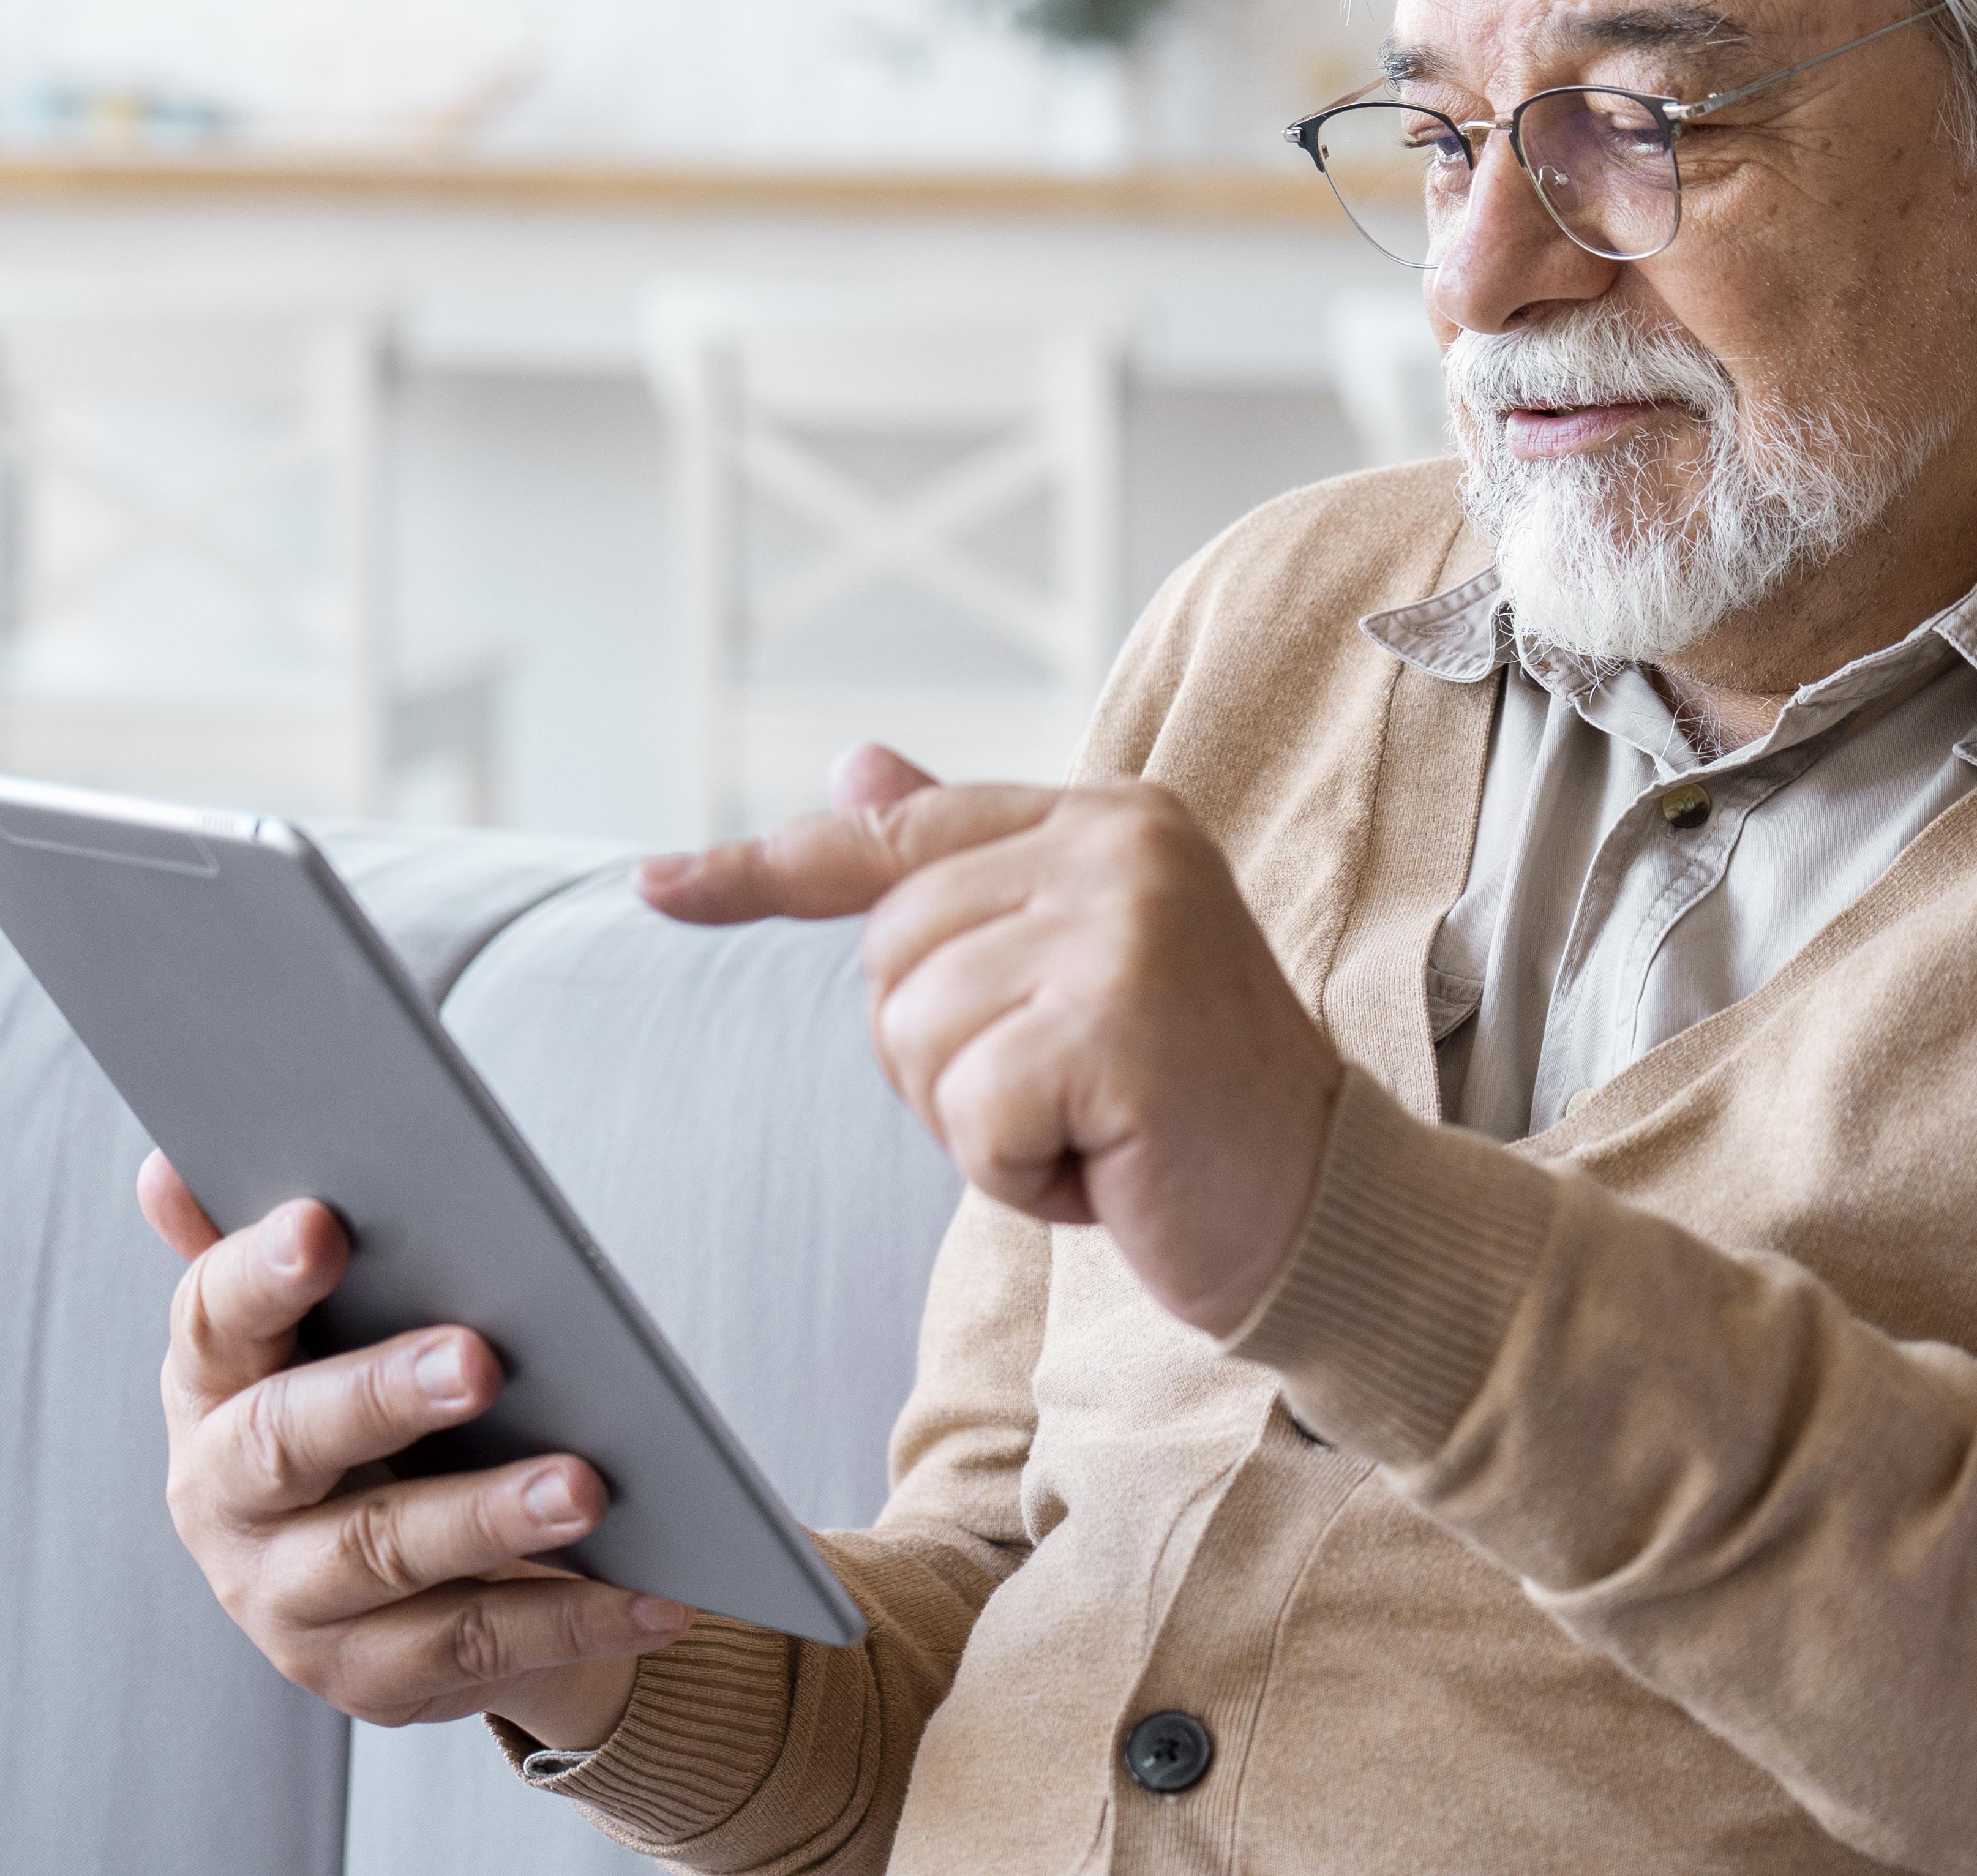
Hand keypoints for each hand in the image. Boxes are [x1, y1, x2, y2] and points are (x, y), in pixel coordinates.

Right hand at [137, 1155, 687, 1747]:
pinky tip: (656, 1592)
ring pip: (388, 1553)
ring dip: (492, 1515)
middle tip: (480, 1360)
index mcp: (209, 1388)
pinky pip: (478, 1647)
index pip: (212, 1319)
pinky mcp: (368, 1679)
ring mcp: (287, 1601)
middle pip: (288, 1441)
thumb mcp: (317, 1338)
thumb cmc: (366, 1416)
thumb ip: (262, 1256)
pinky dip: (574, 1618)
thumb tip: (171, 1169)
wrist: (405, 1581)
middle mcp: (224, 1500)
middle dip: (383, 1396)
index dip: (260, 1274)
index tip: (323, 1225)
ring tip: (585, 1486)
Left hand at [637, 746, 1343, 1337]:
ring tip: (1095, 1125)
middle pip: (888, 958)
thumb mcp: (1077, 966)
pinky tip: (1106, 1164)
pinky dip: (1015, 1171)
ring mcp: (1120, 926)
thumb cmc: (1188, 1100)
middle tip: (1069, 1094)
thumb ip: (972, 871)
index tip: (653, 887)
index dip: (762, 870)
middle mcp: (1116, 847)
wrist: (1323, 1208)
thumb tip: (853, 767)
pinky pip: (965, 1112)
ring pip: (914, 1036)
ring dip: (981, 1121)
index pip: (894, 835)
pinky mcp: (1114, 1020)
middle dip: (946, 1059)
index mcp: (1107, 816)